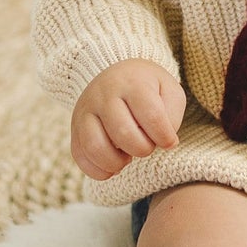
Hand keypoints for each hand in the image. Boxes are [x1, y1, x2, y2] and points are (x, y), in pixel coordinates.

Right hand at [70, 59, 186, 181]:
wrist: (118, 76)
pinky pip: (80, 156)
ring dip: (117, 163)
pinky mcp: (74, 128)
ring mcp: (85, 110)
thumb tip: (164, 143)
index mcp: (133, 82)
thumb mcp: (170, 92)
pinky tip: (114, 166)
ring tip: (127, 157)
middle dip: (142, 149)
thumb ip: (172, 115)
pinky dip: (99, 170)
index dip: (164, 136)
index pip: (151, 115)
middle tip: (147, 146)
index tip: (169, 141)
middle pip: (123, 133)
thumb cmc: (149, 90)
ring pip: (95, 147)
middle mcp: (104, 94)